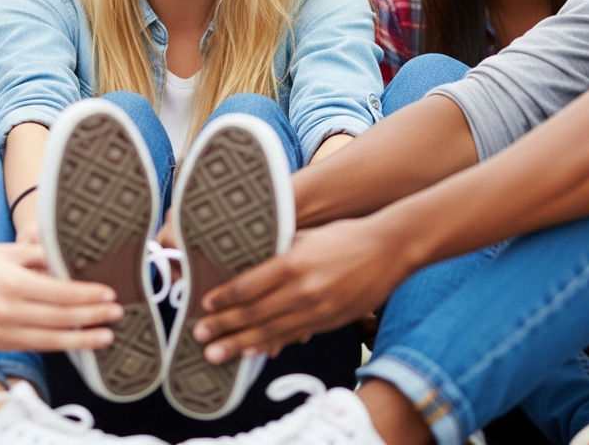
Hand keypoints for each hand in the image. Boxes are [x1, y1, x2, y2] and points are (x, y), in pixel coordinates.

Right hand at [0, 241, 123, 351]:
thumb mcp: (12, 251)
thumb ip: (44, 257)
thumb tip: (75, 263)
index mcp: (13, 283)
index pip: (60, 293)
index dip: (87, 296)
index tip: (109, 294)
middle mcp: (6, 311)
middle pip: (59, 318)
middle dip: (92, 317)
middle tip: (117, 313)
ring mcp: (0, 331)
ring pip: (49, 339)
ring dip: (81, 338)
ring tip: (105, 336)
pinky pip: (34, 346)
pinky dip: (58, 344)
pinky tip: (76, 340)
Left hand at [191, 215, 406, 362]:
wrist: (388, 249)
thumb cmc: (344, 236)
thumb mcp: (307, 236)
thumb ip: (279, 251)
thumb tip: (249, 263)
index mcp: (293, 263)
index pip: (248, 286)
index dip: (224, 298)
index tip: (204, 304)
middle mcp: (303, 289)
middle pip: (254, 313)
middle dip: (224, 326)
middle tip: (199, 335)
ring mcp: (317, 309)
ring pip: (271, 331)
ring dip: (240, 343)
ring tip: (216, 353)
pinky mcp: (329, 321)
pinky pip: (294, 336)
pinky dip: (270, 345)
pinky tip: (252, 352)